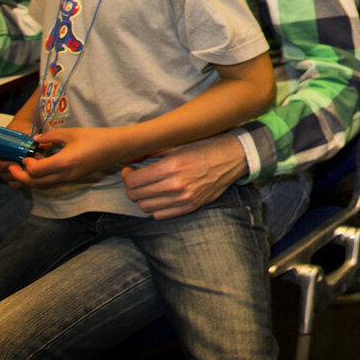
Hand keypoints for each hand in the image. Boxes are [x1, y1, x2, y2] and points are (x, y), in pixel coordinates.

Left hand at [19, 126, 141, 186]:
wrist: (117, 147)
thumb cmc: (96, 137)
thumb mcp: (71, 133)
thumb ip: (51, 136)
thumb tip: (36, 139)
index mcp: (64, 162)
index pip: (36, 171)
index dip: (26, 165)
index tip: (24, 156)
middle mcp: (66, 175)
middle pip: (36, 184)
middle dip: (21, 177)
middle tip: (13, 168)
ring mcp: (70, 179)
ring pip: (44, 186)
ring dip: (31, 180)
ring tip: (25, 169)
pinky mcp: (74, 179)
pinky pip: (52, 183)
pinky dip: (42, 179)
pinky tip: (41, 168)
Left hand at [121, 132, 247, 218]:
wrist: (233, 157)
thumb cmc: (206, 146)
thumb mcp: (179, 144)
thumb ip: (154, 153)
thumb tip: (130, 158)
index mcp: (171, 167)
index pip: (133, 181)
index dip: (126, 176)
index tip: (129, 170)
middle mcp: (176, 185)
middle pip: (136, 196)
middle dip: (132, 187)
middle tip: (136, 179)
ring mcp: (184, 199)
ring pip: (146, 207)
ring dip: (143, 197)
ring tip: (149, 187)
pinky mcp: (190, 207)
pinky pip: (160, 214)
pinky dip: (156, 206)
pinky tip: (160, 196)